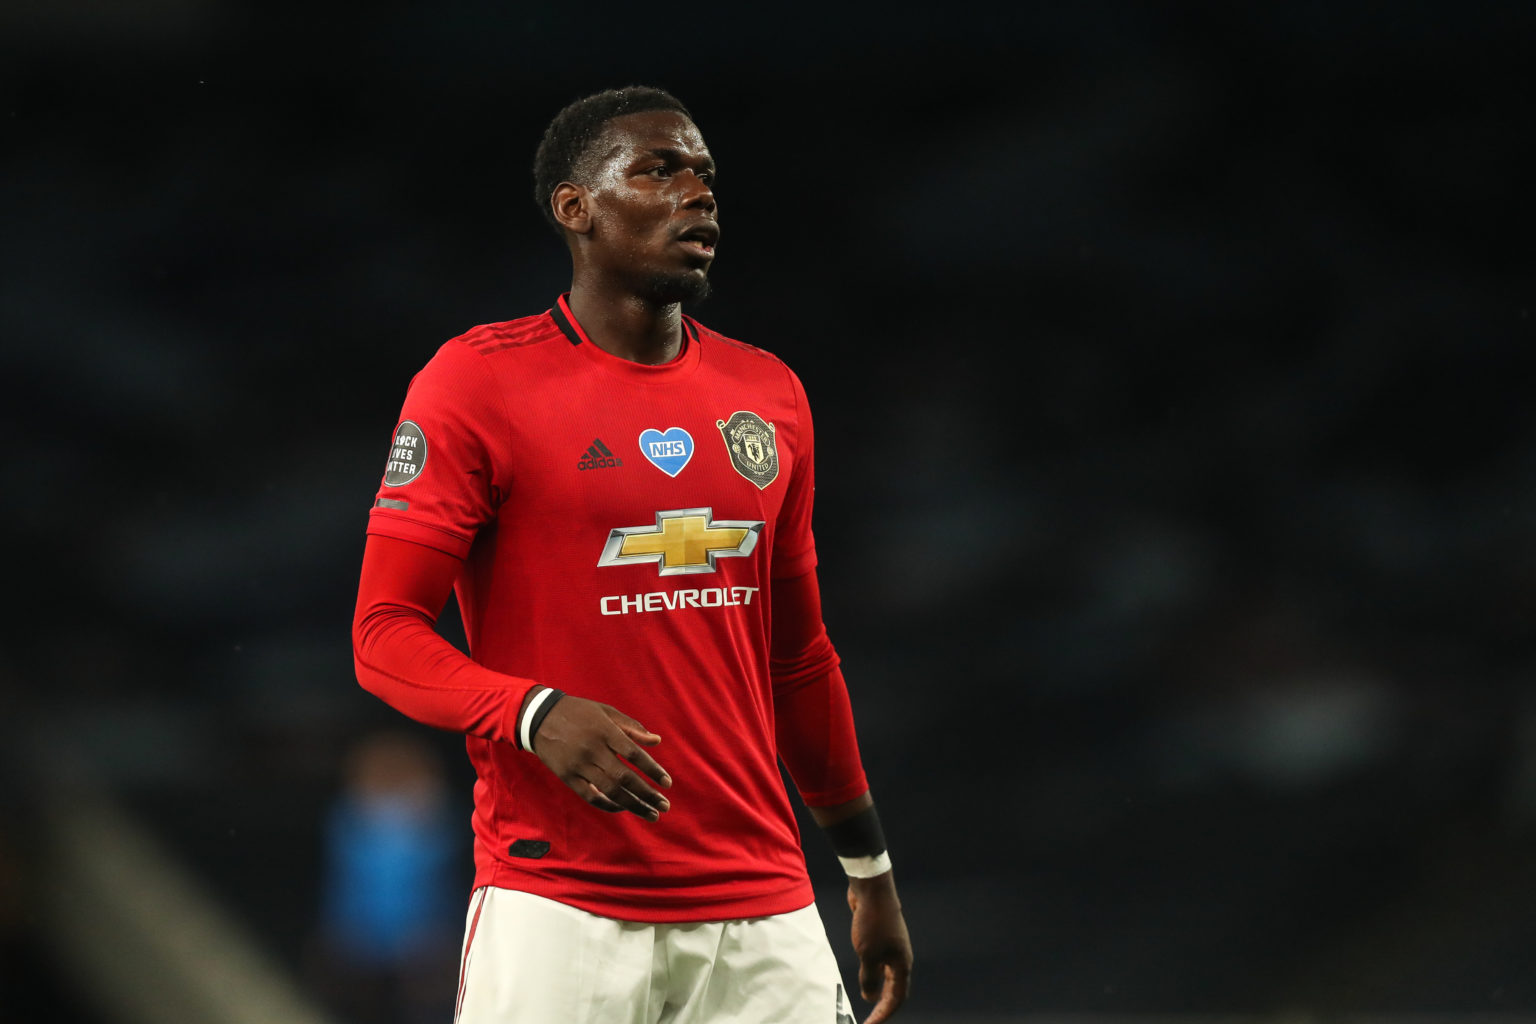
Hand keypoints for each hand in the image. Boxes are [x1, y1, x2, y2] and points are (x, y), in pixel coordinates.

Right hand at [529, 694, 672, 820]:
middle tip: (665, 806)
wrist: (539, 718)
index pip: (634, 754)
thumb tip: (657, 741)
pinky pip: (590, 796)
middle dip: (647, 794)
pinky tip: (624, 808)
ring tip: (651, 814)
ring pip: (610, 791)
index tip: (667, 783)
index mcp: (605, 731)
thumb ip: (632, 727)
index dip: (653, 770)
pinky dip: (608, 805)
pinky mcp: (567, 776)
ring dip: (633, 805)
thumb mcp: (606, 712)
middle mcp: (593, 750)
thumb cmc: (579, 712)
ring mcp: (578, 765)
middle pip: (624, 778)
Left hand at [847, 872, 911, 1022]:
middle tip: (869, 1019)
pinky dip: (874, 975)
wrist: (872, 890)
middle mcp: (900, 957)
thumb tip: (869, 998)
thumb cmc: (872, 922)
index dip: (885, 1014)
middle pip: (895, 989)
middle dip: (883, 1006)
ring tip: (867, 1003)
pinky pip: (881, 964)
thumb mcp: (867, 955)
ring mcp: (892, 947)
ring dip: (879, 991)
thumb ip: (869, 979)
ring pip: (888, 976)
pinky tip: (865, 977)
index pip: (897, 998)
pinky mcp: (883, 939)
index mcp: (902, 964)